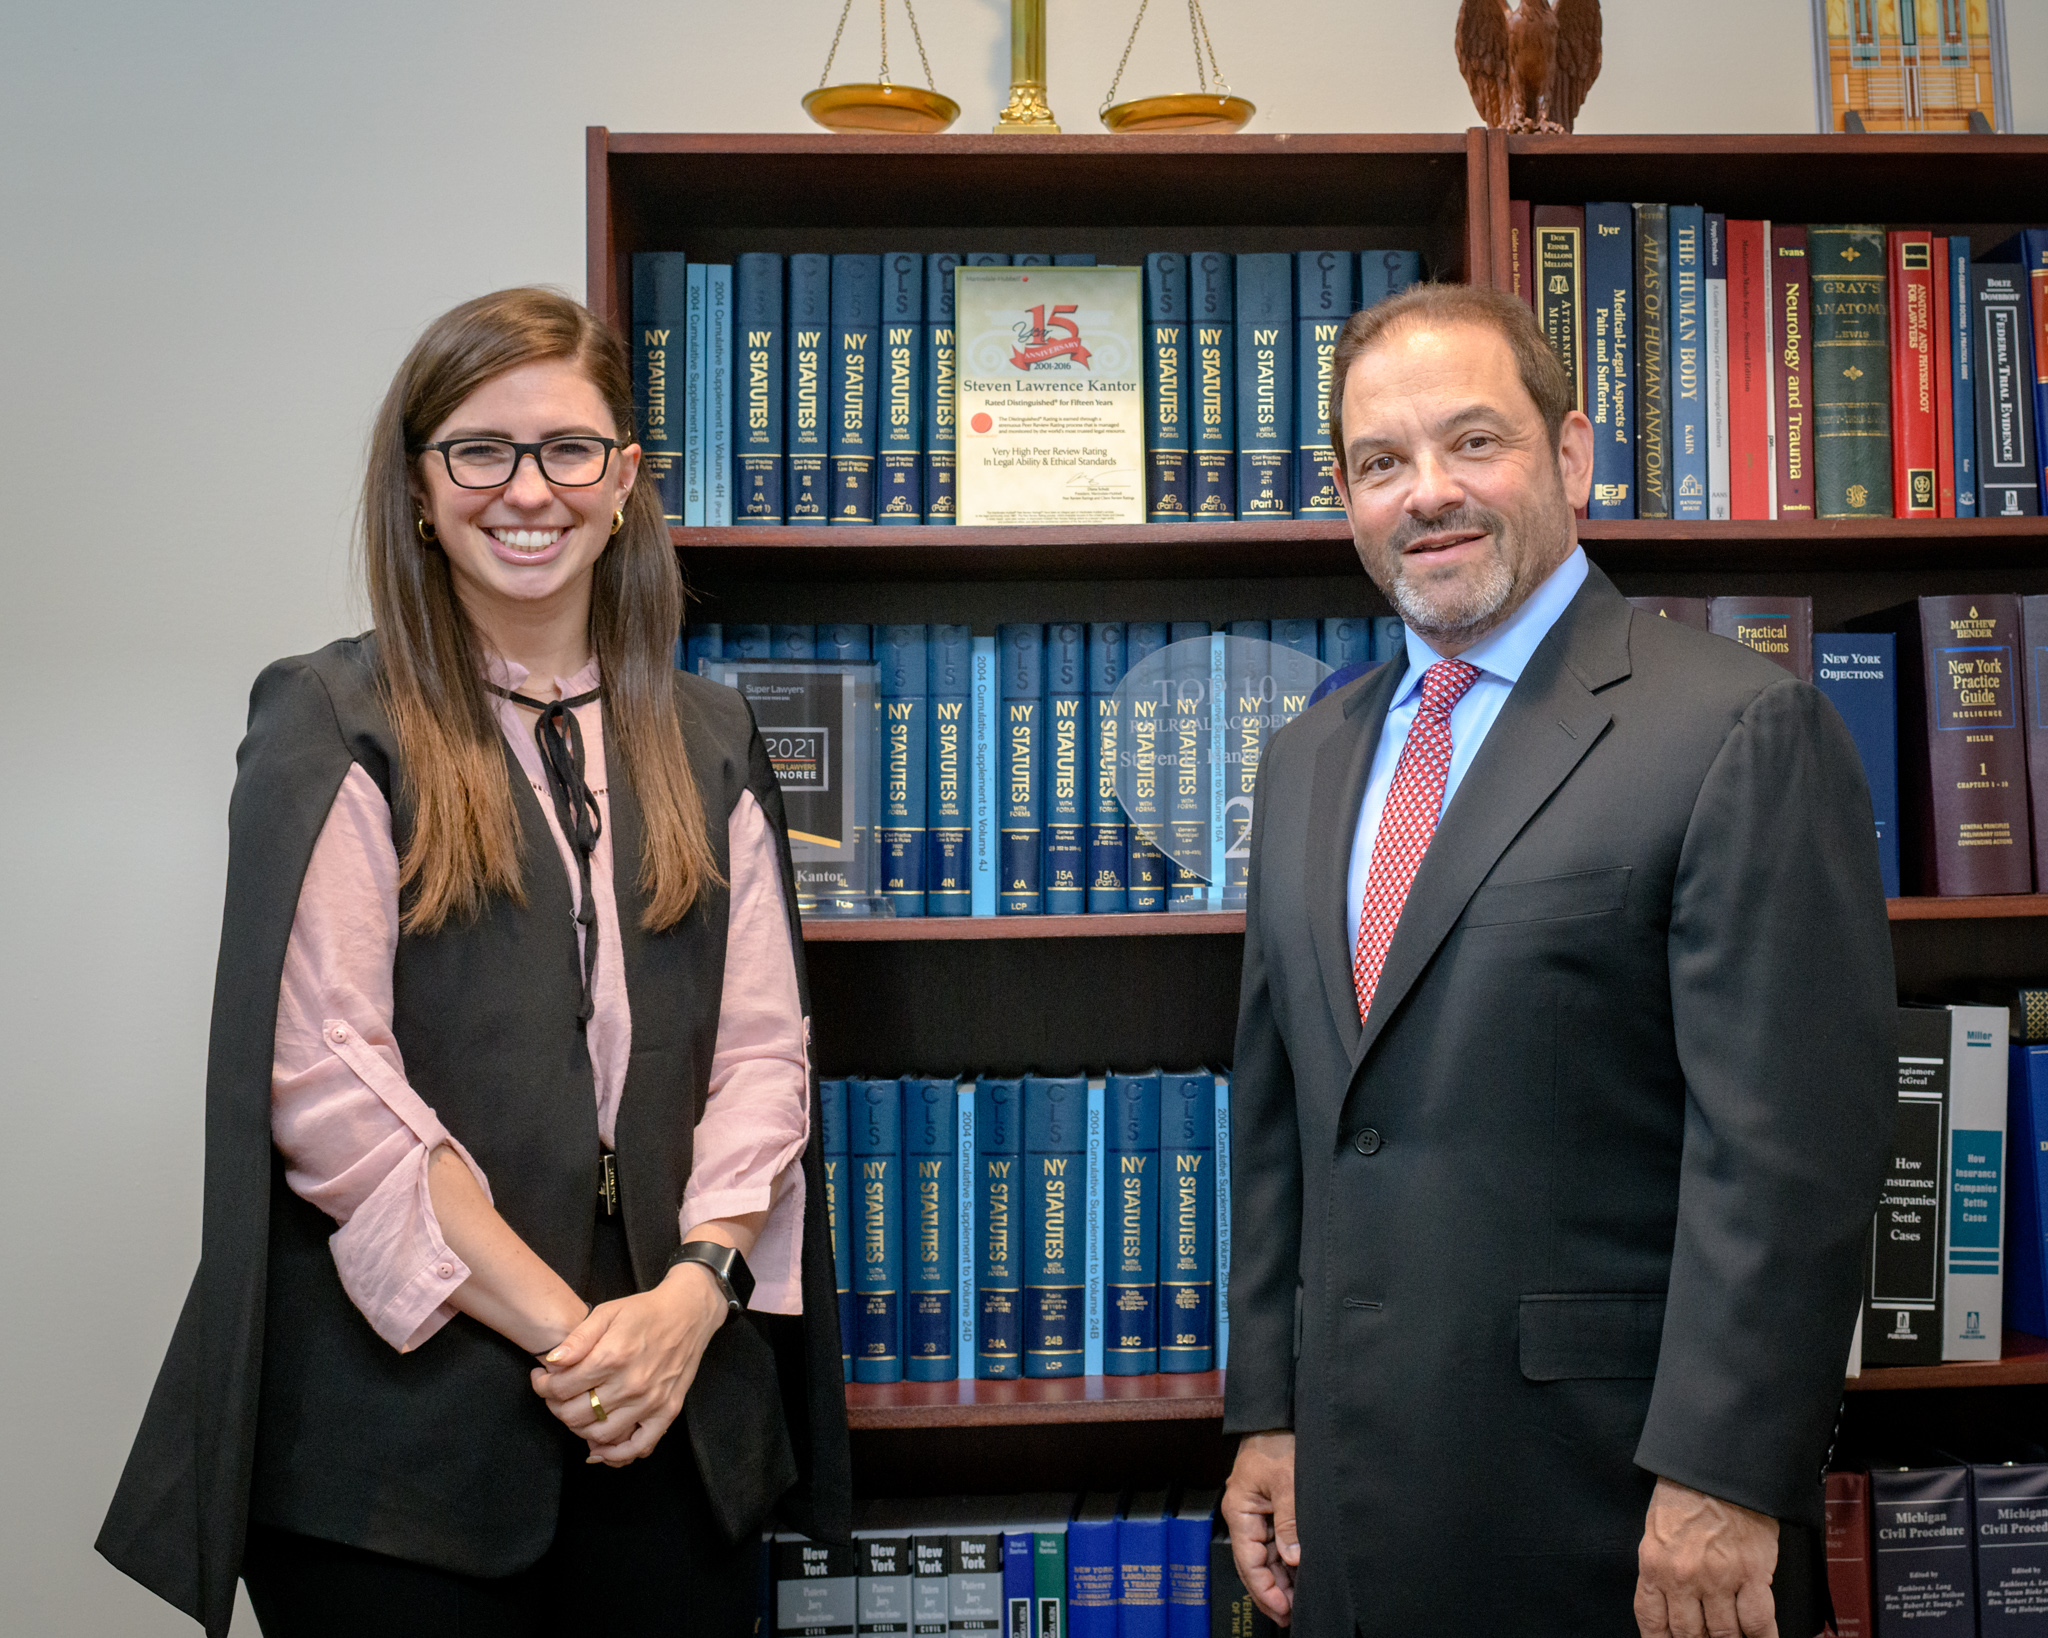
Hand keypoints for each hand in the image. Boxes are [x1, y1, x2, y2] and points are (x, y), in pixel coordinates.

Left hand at [528, 1262, 728, 1465]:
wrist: (688, 1313)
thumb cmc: (644, 1312)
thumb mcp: (606, 1312)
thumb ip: (578, 1338)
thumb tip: (553, 1362)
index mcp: (612, 1356)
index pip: (561, 1388)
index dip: (543, 1385)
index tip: (542, 1377)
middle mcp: (631, 1384)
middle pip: (575, 1415)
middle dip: (556, 1406)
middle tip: (555, 1394)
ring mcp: (650, 1401)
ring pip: (600, 1434)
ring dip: (579, 1428)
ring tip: (577, 1411)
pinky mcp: (667, 1412)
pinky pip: (638, 1446)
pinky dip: (616, 1455)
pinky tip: (600, 1449)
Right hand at [1223, 1431, 1299, 1623]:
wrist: (1277, 1417)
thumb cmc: (1277, 1442)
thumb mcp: (1286, 1481)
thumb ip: (1289, 1521)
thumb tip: (1294, 1558)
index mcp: (1240, 1511)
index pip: (1249, 1561)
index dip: (1264, 1590)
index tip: (1283, 1610)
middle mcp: (1246, 1517)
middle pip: (1255, 1565)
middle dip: (1271, 1593)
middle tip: (1290, 1617)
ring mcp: (1258, 1515)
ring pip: (1266, 1558)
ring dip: (1280, 1581)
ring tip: (1296, 1604)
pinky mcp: (1271, 1511)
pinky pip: (1275, 1544)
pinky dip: (1286, 1563)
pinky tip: (1298, 1578)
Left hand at [1635, 1476, 1780, 1637]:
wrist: (1719, 1466)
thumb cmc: (1687, 1490)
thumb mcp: (1658, 1529)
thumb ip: (1662, 1567)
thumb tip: (1672, 1603)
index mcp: (1653, 1565)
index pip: (1652, 1621)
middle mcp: (1682, 1578)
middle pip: (1689, 1634)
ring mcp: (1717, 1579)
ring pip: (1724, 1635)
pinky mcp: (1750, 1575)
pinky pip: (1757, 1623)